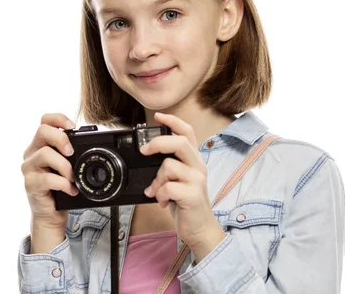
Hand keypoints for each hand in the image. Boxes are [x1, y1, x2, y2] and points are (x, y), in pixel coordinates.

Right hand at [21, 113, 78, 232]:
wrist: (52, 214)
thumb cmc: (61, 187)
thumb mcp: (69, 165)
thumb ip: (73, 152)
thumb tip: (92, 140)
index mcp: (41, 144)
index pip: (44, 120)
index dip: (59, 118)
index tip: (73, 127)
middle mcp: (32, 153)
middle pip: (42, 131)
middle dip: (62, 139)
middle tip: (71, 152)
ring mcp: (29, 168)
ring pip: (45, 154)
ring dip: (65, 165)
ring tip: (72, 177)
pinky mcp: (31, 184)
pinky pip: (48, 178)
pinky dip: (64, 184)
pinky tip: (70, 189)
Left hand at [141, 112, 225, 261]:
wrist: (200, 228)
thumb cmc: (186, 203)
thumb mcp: (180, 180)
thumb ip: (170, 165)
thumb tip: (149, 153)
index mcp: (193, 160)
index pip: (187, 132)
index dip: (173, 121)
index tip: (158, 117)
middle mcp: (198, 166)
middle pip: (179, 142)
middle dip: (157, 144)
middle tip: (144, 151)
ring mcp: (197, 180)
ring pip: (169, 166)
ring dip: (156, 180)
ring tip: (157, 191)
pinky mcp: (192, 195)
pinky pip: (168, 187)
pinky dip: (159, 195)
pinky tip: (162, 202)